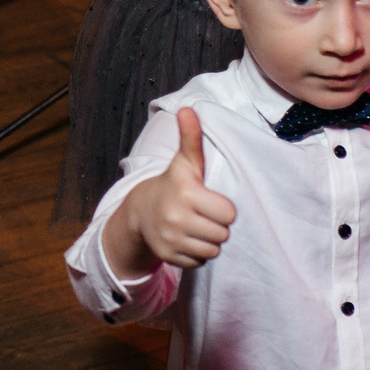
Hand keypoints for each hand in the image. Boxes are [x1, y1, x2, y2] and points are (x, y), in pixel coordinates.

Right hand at [116, 108, 238, 270]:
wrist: (140, 210)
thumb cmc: (173, 184)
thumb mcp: (184, 162)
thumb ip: (191, 137)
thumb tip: (188, 108)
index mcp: (187, 193)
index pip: (229, 213)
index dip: (223, 208)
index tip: (211, 200)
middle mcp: (176, 217)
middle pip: (222, 234)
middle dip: (217, 226)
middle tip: (204, 214)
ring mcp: (171, 239)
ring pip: (213, 250)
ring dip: (209, 241)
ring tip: (197, 226)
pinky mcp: (168, 256)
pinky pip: (200, 262)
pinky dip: (197, 254)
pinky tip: (188, 239)